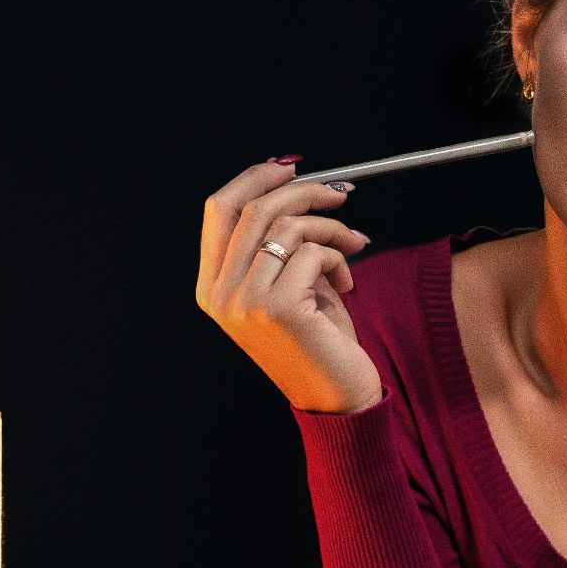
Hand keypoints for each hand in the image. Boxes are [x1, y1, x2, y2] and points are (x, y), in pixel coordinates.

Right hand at [196, 158, 380, 413]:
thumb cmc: (318, 339)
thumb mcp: (288, 283)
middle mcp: (219, 294)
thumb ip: (278, 241)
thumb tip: (293, 179)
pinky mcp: (278, 309)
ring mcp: (244, 302)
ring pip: (288, 226)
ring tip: (354, 245)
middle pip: (255, 207)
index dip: (255, 177)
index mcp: (212, 286)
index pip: (218, 207)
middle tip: (342, 194)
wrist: (338, 400)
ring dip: (332, 227)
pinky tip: (349, 282)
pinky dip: (340, 257)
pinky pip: (313, 252)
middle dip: (305, 191)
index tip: (291, 166)